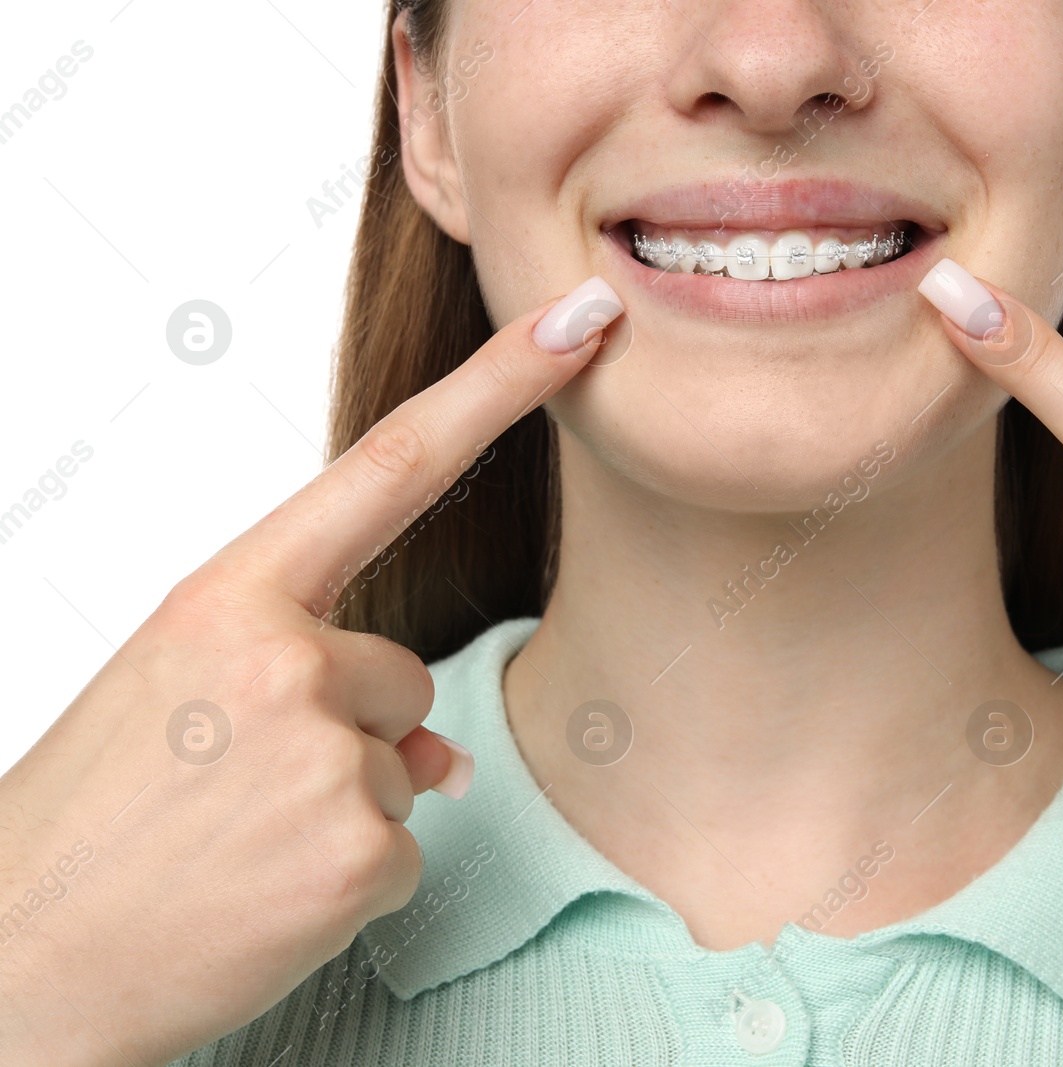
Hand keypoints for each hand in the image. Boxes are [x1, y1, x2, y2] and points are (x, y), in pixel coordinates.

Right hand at [0, 279, 621, 1066]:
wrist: (19, 964)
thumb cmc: (95, 818)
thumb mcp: (178, 696)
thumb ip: (305, 673)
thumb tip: (438, 751)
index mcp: (226, 597)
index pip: (391, 464)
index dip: (499, 385)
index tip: (578, 321)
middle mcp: (283, 658)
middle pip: (405, 675)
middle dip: (354, 735)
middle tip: (232, 792)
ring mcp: (324, 756)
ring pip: (409, 766)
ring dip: (346, 808)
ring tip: (236, 844)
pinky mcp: (358, 852)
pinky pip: (409, 846)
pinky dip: (352, 881)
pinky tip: (263, 896)